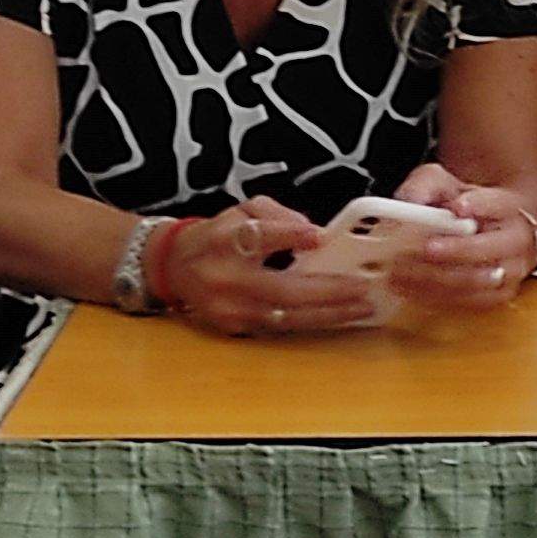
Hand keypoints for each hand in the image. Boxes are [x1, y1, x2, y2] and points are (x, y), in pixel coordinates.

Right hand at [160, 198, 385, 338]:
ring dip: (330, 313)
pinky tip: (341, 316)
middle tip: (362, 285)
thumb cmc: (217, 236)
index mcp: (225, 240)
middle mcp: (225, 277)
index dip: (290, 236)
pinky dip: (314, 321)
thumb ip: (276, 215)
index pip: (259, 237)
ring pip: (287, 315)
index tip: (321, 237)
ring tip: (363, 306)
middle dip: (328, 289)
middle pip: (282, 288)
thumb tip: (312, 232)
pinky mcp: (235, 327)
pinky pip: (282, 327)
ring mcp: (230, 308)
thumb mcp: (242, 210)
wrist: (173, 267)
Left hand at [381, 164, 535, 317]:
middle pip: (489, 248)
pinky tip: (408, 286)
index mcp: (509, 207)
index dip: (479, 206)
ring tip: (403, 269)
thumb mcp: (446, 187)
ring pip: (475, 280)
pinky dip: (434, 295)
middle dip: (455, 250)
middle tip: (425, 247)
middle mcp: (516, 241)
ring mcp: (510, 272)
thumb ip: (425, 187)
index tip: (457, 207)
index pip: (499, 204)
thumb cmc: (466, 211)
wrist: (490, 234)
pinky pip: (466, 301)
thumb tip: (409, 201)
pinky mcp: (496, 296)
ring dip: (436, 277)